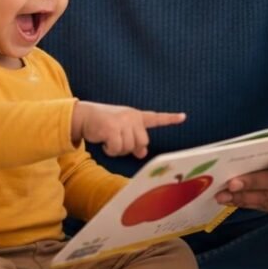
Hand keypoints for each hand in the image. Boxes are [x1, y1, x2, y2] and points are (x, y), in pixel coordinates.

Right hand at [71, 101, 185, 158]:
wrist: (83, 116)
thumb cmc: (103, 124)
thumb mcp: (121, 130)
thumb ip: (133, 139)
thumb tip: (143, 153)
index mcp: (136, 116)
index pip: (155, 118)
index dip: (170, 118)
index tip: (184, 117)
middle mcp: (131, 117)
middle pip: (143, 142)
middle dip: (131, 147)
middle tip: (118, 143)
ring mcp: (122, 122)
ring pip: (129, 148)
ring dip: (118, 150)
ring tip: (109, 141)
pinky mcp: (112, 128)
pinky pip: (117, 149)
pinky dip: (110, 150)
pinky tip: (104, 143)